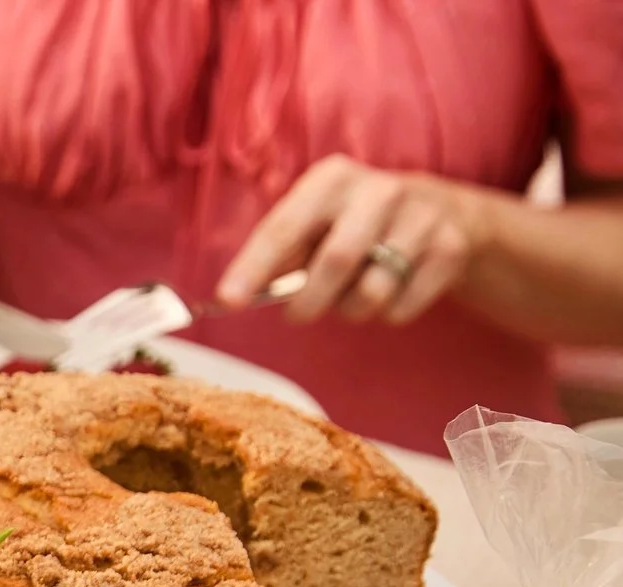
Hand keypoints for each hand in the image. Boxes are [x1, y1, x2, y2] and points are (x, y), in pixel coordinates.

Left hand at [217, 154, 474, 325]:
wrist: (444, 212)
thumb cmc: (355, 223)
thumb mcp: (316, 222)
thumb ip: (279, 254)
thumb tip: (237, 294)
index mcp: (333, 179)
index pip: (286, 226)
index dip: (254, 266)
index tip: (228, 300)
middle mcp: (381, 190)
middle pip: (336, 261)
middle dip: (309, 302)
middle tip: (296, 316)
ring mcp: (422, 217)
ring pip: (372, 292)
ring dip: (349, 310)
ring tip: (350, 295)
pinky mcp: (450, 249)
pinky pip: (401, 308)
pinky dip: (385, 314)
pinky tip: (389, 291)